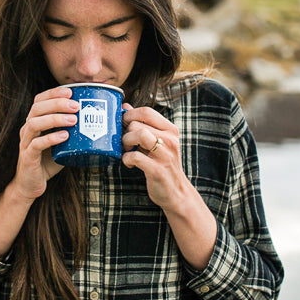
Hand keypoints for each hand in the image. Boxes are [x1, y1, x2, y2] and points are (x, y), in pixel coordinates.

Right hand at [9, 86, 78, 200]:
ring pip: (34, 123)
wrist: (31, 184)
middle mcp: (27, 129)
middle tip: (76, 106)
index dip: (53, 93)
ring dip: (54, 119)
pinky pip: (36, 144)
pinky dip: (50, 138)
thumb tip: (100, 122)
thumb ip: (73, 131)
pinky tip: (64, 136)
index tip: (70, 91)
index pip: (39, 100)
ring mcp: (25, 142)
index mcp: (35, 122)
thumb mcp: (62, 142)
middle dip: (57, 104)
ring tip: (73, 120)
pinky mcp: (27, 157)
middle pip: (37, 108)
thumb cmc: (49, 161)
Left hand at [121, 102, 216, 270]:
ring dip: (126, 143)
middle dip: (125, 132)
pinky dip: (127, 159)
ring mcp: (165, 155)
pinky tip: (129, 163)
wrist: (176, 193)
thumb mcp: (157, 142)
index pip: (147, 112)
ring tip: (127, 150)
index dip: (130, 114)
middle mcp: (170, 140)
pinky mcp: (158, 170)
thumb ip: (143, 124)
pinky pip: (135, 157)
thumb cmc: (163, 164)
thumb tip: (125, 107)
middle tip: (126, 143)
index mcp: (171, 130)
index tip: (123, 123)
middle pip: (138, 124)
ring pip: (138, 135)